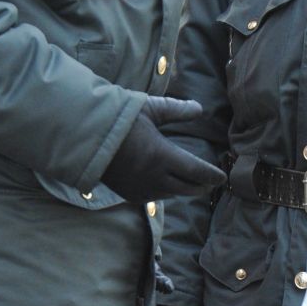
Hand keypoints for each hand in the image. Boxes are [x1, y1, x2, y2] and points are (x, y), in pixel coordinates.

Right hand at [101, 97, 227, 202]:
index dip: (212, 175)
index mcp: (162, 156)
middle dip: (201, 185)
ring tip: (189, 180)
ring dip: (182, 188)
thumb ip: (177, 110)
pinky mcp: (131, 195)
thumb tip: (199, 108)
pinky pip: (155, 197)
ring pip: (172, 194)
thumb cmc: (119, 119)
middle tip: (210, 181)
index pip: (197, 171)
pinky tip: (165, 183)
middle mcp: (155, 177)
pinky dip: (164, 191)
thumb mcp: (150, 109)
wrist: (84, 137)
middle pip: (189, 188)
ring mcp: (142, 189)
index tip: (222, 177)